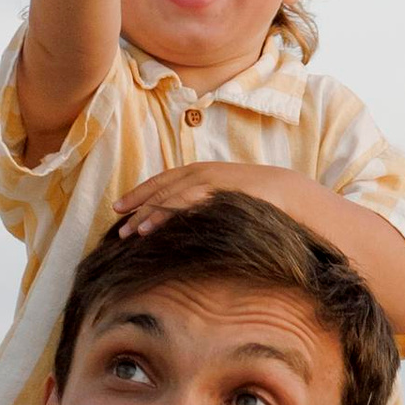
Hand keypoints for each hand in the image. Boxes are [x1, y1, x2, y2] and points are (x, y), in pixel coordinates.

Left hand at [114, 161, 265, 232]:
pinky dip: (161, 216)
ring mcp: (206, 182)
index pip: (163, 181)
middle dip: (136, 205)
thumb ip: (208, 203)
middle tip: (116, 222)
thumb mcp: (227, 198)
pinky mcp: (213, 194)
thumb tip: (193, 221)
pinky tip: (147, 229)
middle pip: (159, 188)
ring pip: (166, 197)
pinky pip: (181, 205)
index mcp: (201, 172)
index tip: (120, 207)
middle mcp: (200, 173)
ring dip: (144, 214)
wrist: (288, 192)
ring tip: (127, 232)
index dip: (140, 193)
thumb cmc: (259, 200)